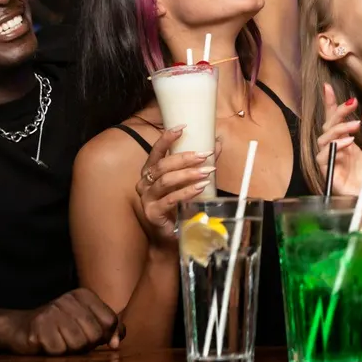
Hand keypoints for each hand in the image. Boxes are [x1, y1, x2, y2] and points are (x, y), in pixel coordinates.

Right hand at [0, 289, 121, 354]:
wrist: (20, 328)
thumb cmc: (60, 327)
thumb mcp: (86, 322)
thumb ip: (107, 329)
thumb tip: (116, 343)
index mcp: (83, 295)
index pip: (110, 321)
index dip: (105, 336)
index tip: (94, 338)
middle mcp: (68, 299)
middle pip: (95, 334)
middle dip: (86, 345)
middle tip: (71, 339)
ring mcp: (52, 311)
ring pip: (78, 344)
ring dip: (70, 349)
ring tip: (59, 340)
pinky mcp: (38, 327)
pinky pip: (59, 350)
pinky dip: (55, 352)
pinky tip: (47, 343)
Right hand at [134, 124, 216, 247]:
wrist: (170, 233)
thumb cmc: (177, 204)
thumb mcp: (187, 181)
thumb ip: (198, 163)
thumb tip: (216, 144)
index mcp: (150, 171)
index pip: (156, 151)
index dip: (167, 138)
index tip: (183, 127)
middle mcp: (144, 183)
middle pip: (163, 165)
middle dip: (185, 158)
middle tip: (205, 155)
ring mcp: (146, 198)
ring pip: (166, 181)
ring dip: (188, 174)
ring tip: (206, 172)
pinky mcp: (152, 213)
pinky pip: (170, 200)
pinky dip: (186, 192)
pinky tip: (199, 188)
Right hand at [316, 82, 361, 216]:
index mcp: (353, 148)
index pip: (337, 123)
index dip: (331, 106)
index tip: (328, 87)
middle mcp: (341, 154)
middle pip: (328, 128)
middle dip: (337, 113)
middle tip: (351, 104)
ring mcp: (335, 165)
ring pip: (323, 140)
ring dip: (337, 129)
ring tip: (354, 127)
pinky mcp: (331, 177)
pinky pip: (323, 158)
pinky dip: (333, 147)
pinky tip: (348, 144)